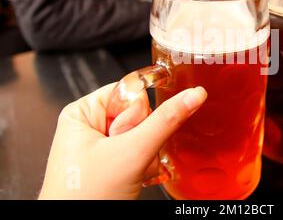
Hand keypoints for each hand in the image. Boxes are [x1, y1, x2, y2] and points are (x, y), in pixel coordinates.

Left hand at [39, 84, 206, 198]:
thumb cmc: (84, 197)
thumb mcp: (131, 152)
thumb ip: (165, 121)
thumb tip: (192, 95)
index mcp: (83, 111)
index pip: (128, 92)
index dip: (138, 113)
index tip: (133, 133)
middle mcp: (91, 126)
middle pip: (138, 115)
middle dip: (141, 138)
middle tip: (126, 157)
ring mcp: (101, 146)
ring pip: (142, 135)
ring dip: (144, 154)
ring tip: (126, 171)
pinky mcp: (112, 162)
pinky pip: (139, 151)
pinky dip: (142, 164)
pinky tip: (133, 176)